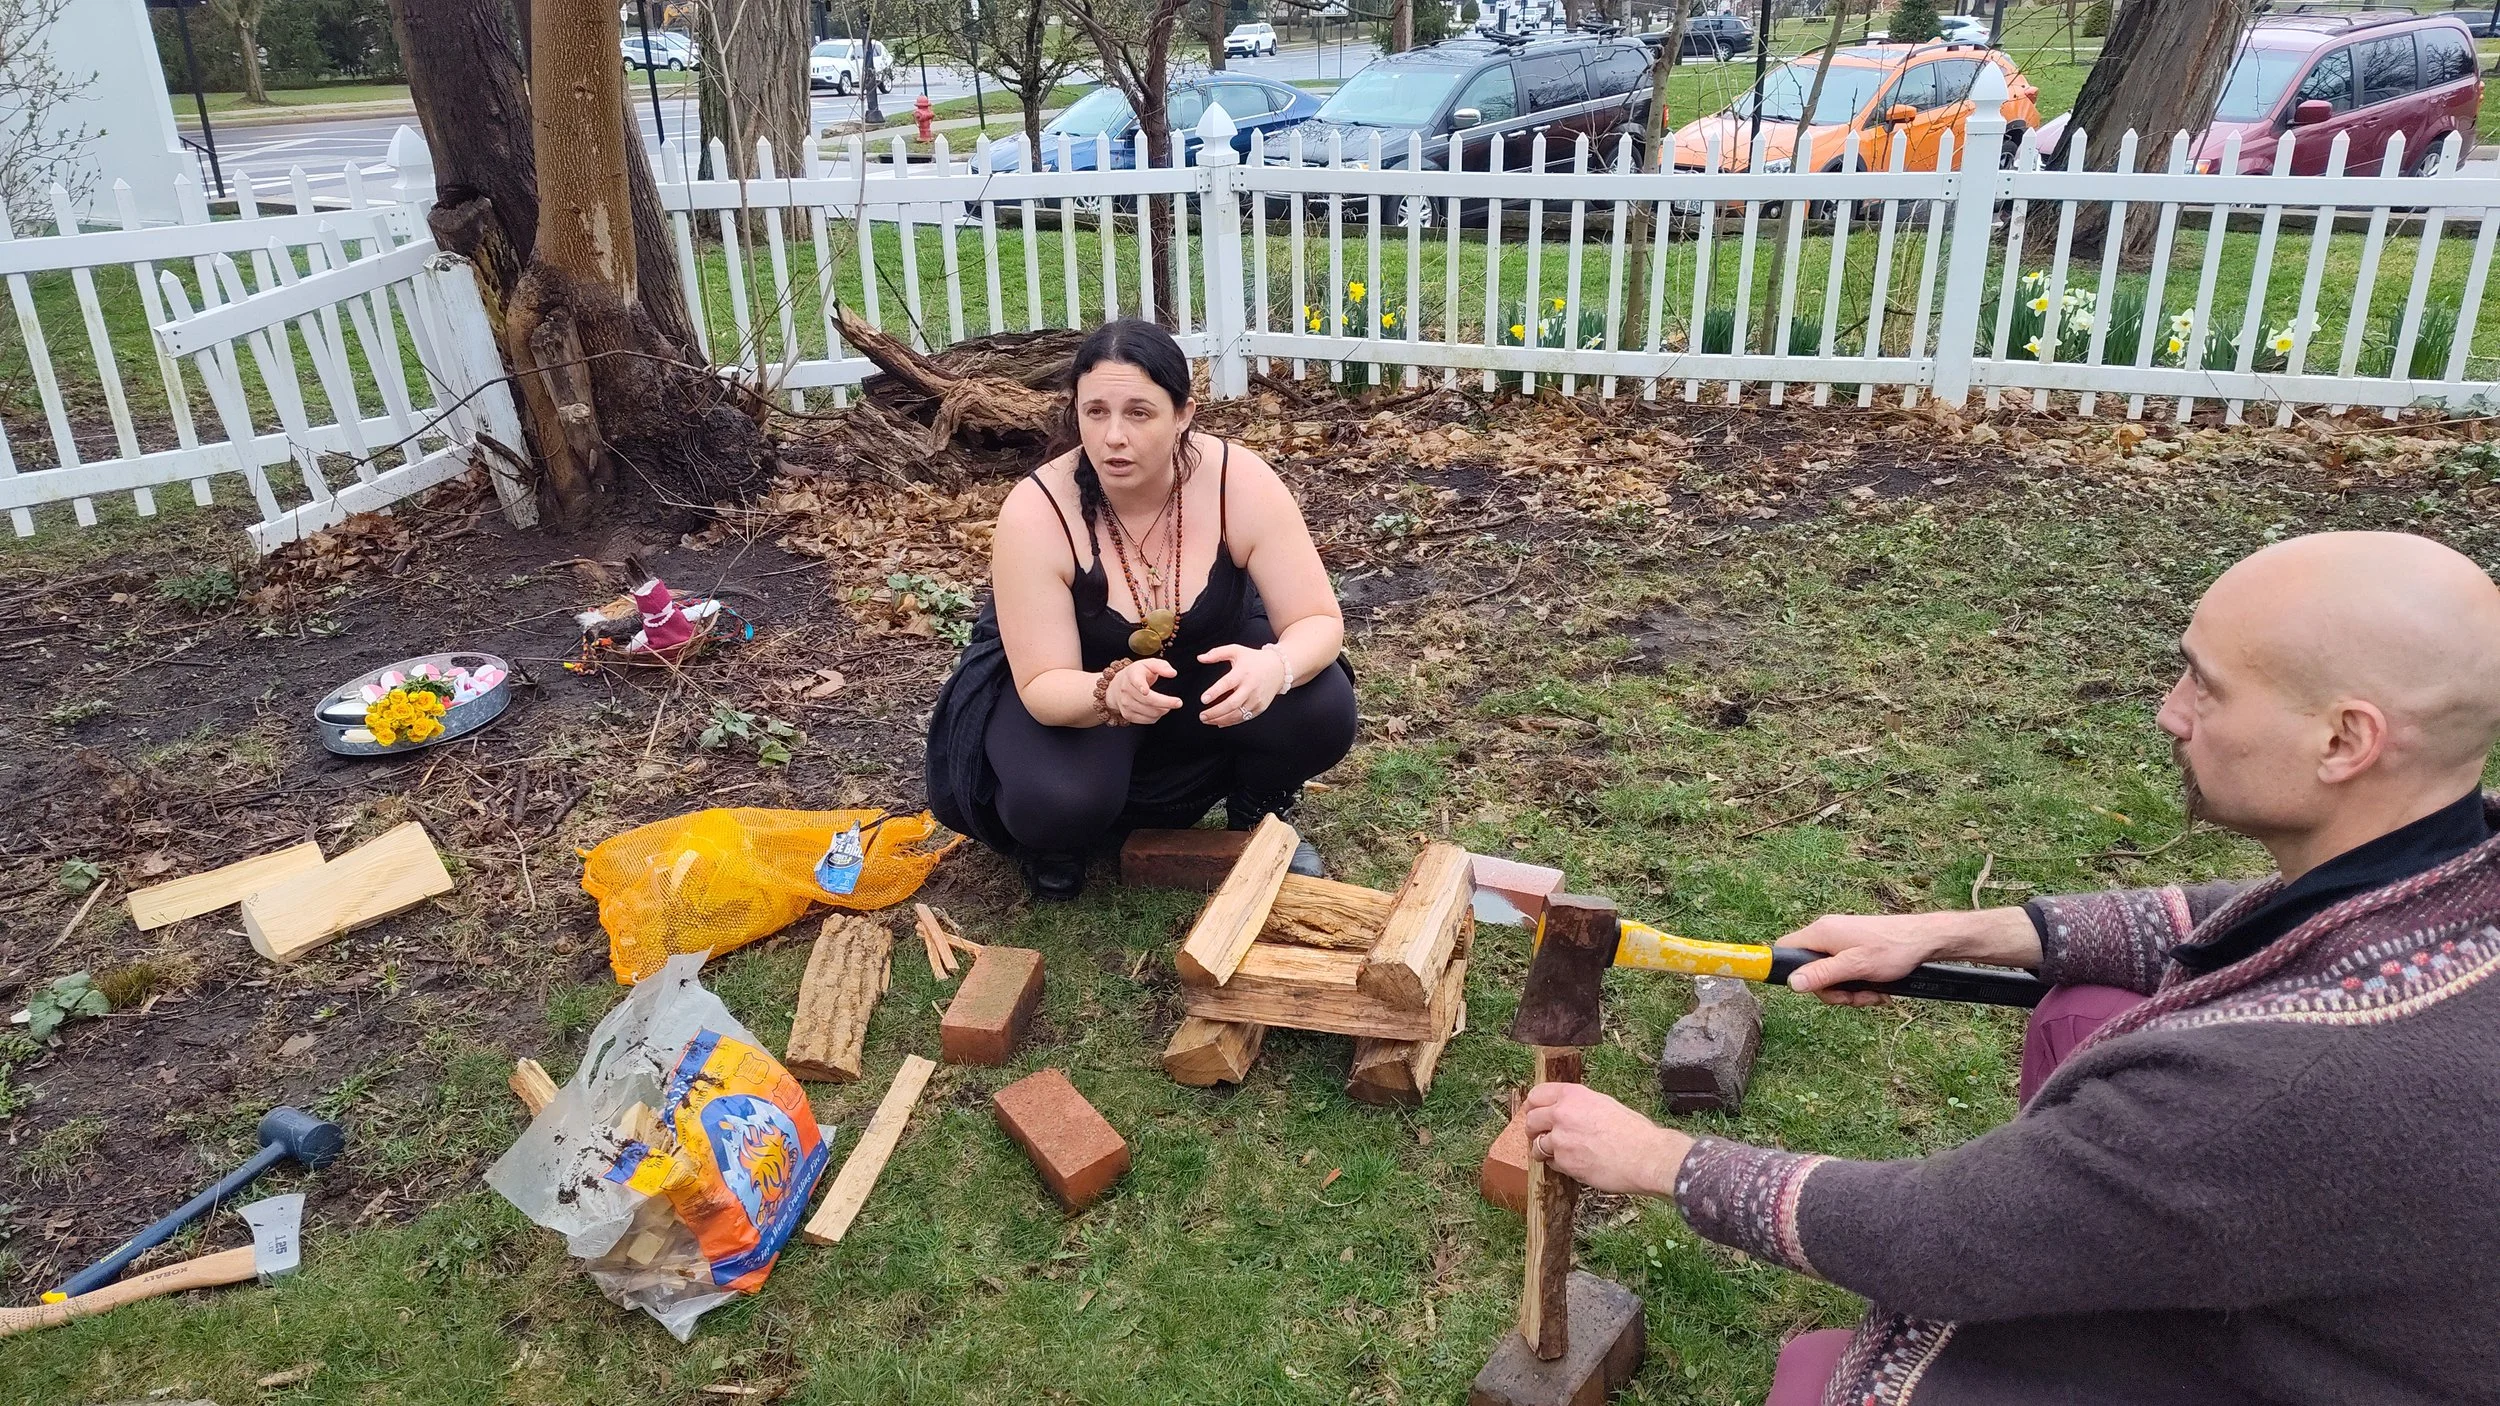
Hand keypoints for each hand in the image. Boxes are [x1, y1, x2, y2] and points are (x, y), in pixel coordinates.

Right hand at [1108, 657, 1181, 724]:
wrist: (1117, 685)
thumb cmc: (1138, 674)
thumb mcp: (1149, 664)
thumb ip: (1162, 666)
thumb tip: (1173, 673)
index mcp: (1132, 675)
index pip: (1136, 681)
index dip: (1141, 686)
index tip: (1145, 691)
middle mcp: (1126, 690)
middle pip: (1148, 700)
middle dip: (1166, 703)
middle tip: (1178, 703)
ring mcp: (1125, 704)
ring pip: (1149, 712)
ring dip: (1163, 710)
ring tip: (1167, 705)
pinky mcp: (1128, 715)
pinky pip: (1147, 720)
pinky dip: (1156, 716)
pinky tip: (1159, 710)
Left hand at [1196, 643, 1286, 727]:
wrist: (1279, 668)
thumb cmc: (1254, 659)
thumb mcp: (1236, 650)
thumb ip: (1216, 653)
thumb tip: (1200, 658)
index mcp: (1243, 672)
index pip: (1227, 684)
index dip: (1214, 692)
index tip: (1203, 699)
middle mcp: (1251, 687)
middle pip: (1232, 704)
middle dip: (1215, 712)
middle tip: (1202, 716)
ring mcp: (1257, 699)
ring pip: (1237, 714)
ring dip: (1221, 719)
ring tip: (1208, 720)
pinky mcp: (1260, 707)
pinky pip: (1244, 718)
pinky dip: (1231, 722)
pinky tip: (1220, 722)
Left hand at [1520, 1083, 1691, 1199]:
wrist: (1645, 1156)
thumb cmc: (1634, 1131)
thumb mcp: (1605, 1104)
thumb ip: (1579, 1105)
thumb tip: (1566, 1110)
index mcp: (1572, 1095)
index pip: (1536, 1095)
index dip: (1532, 1106)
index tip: (1532, 1113)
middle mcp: (1561, 1114)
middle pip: (1530, 1120)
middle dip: (1532, 1130)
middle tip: (1538, 1136)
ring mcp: (1560, 1140)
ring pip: (1537, 1145)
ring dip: (1543, 1151)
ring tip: (1556, 1155)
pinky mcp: (1565, 1163)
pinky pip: (1552, 1163)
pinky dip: (1559, 1165)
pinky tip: (1574, 1164)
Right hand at [1779, 908, 2039, 1004]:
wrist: (1926, 940)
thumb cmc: (1893, 950)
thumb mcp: (1856, 967)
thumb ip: (1823, 975)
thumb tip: (1791, 983)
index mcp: (1820, 932)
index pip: (1785, 950)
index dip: (1791, 972)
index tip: (1813, 988)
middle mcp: (1827, 933)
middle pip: (1810, 970)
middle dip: (1832, 990)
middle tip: (1853, 996)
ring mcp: (1841, 941)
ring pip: (1831, 975)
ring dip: (1849, 990)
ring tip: (1872, 993)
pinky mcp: (1854, 948)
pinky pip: (1845, 971)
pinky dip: (1859, 984)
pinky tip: (1877, 988)